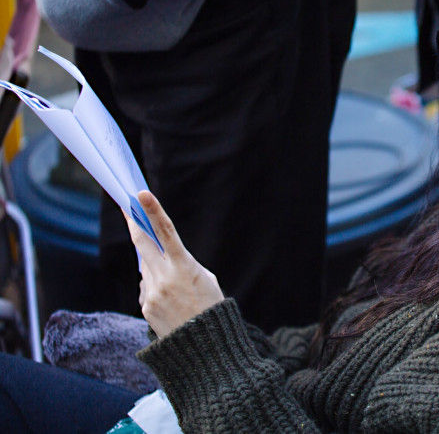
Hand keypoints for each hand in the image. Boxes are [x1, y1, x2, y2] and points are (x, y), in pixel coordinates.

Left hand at [125, 190, 224, 337]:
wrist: (204, 347)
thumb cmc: (211, 308)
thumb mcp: (205, 278)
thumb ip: (180, 264)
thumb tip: (155, 259)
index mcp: (184, 266)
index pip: (165, 231)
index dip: (153, 210)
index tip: (140, 194)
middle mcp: (164, 277)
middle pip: (142, 243)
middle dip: (134, 224)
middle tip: (126, 207)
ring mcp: (151, 292)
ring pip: (146, 268)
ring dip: (155, 269)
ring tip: (177, 288)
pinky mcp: (145, 306)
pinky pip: (146, 288)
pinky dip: (156, 288)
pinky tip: (171, 302)